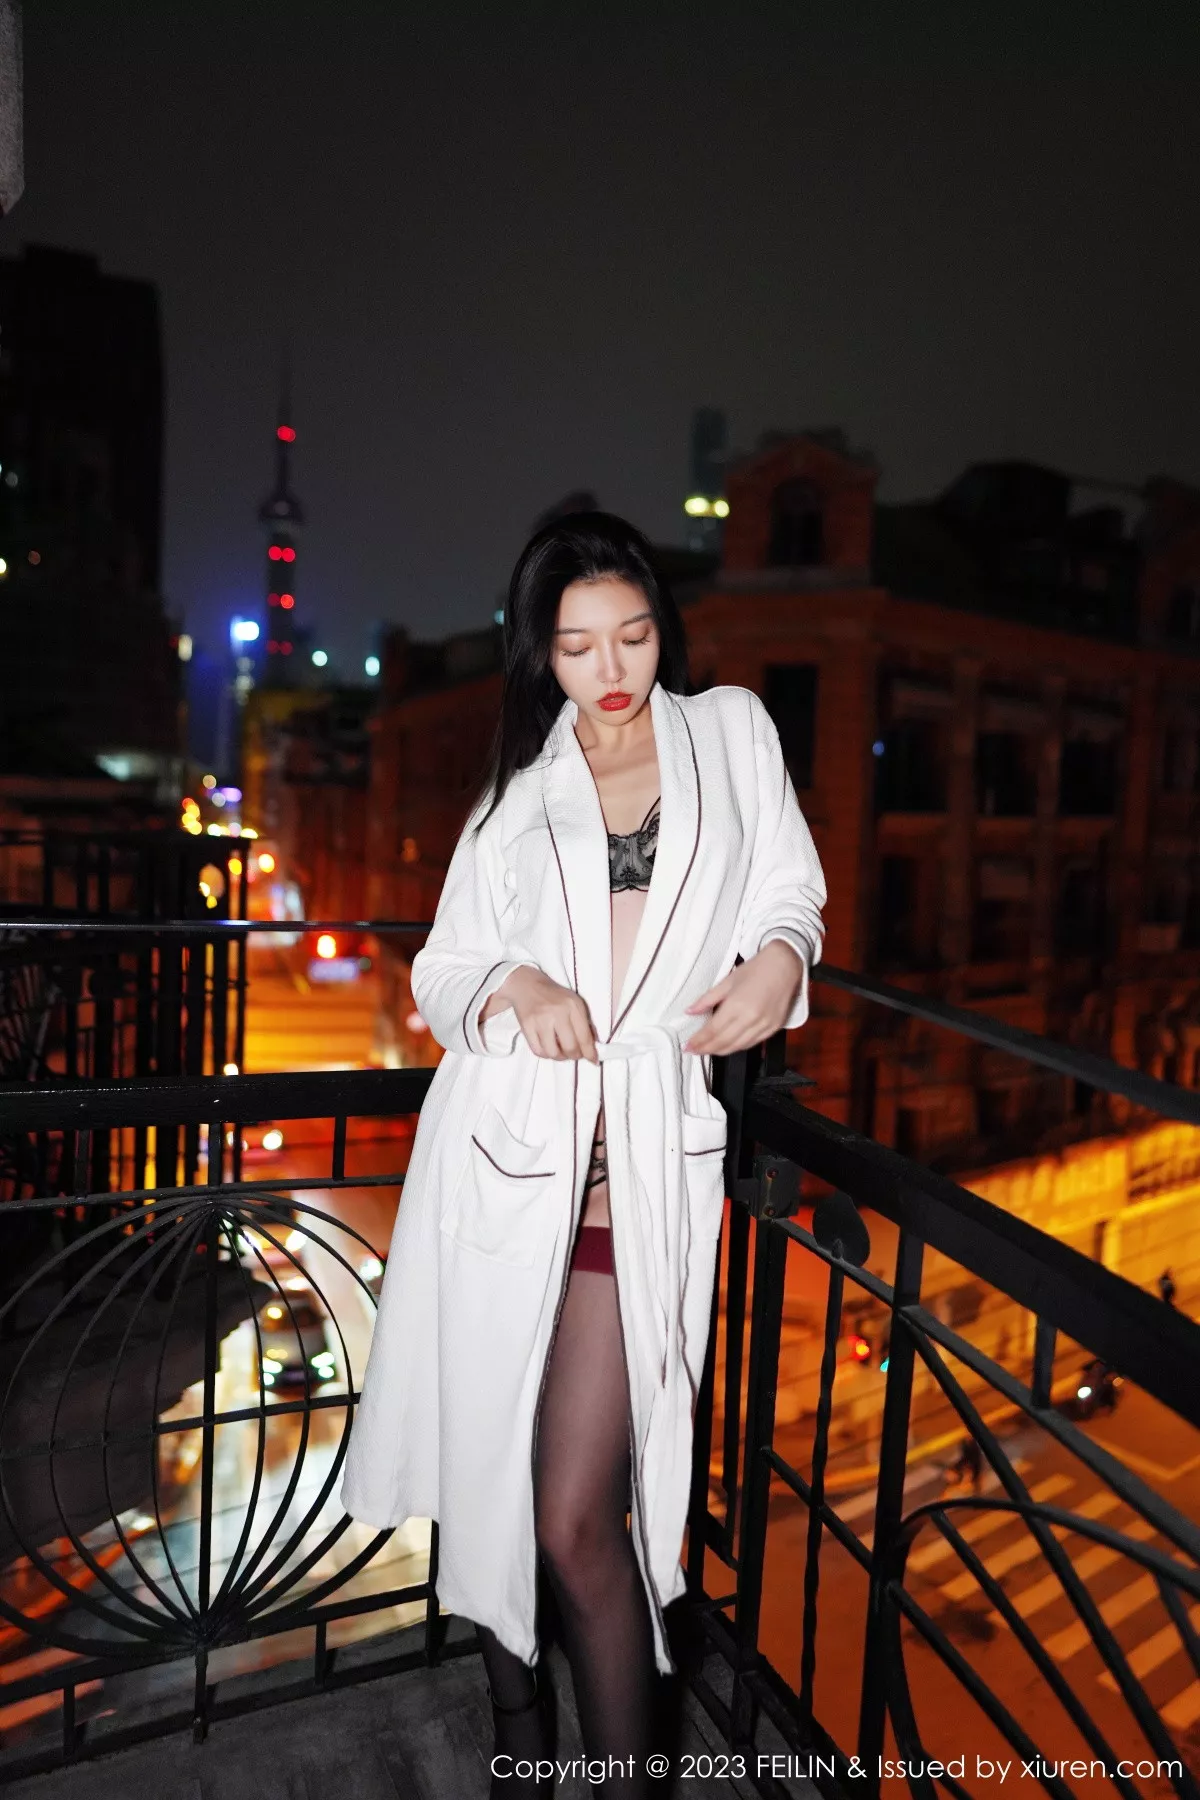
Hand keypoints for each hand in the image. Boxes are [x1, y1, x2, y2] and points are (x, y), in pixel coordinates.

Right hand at [493, 966, 598, 1062]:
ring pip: (553, 1053)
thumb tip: (592, 1046)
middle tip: (575, 1054)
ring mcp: (540, 1020)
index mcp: (573, 1006)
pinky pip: (538, 1051)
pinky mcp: (526, 1026)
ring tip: (561, 1050)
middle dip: (575, 1056)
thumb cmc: (553, 996)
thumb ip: (585, 1023)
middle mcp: (557, 1012)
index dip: (590, 1053)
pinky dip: (546, 1054)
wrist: (527, 985)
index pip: (584, 1037)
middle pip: (570, 1047)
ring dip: (560, 1057)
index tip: (593, 1059)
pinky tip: (549, 1047)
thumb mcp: (574, 1003)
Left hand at [682, 941, 803, 1055]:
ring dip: (720, 1051)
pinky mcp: (774, 1028)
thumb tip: (690, 1011)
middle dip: (706, 1049)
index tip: (688, 1046)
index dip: (699, 1041)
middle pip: (724, 1042)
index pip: (713, 1030)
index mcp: (737, 1005)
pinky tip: (728, 1046)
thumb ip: (707, 999)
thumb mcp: (727, 981)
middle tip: (693, 1050)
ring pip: (738, 1047)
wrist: (785, 965)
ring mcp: (765, 1025)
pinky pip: (752, 1044)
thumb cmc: (757, 969)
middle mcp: (752, 1018)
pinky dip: (738, 1047)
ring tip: (707, 1050)